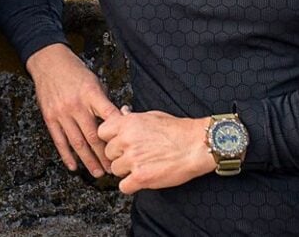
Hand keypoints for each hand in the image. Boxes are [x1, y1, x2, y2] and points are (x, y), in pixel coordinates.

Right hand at [26, 43, 121, 176]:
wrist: (49, 62)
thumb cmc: (75, 72)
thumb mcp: (95, 82)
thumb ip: (104, 102)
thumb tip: (119, 120)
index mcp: (91, 94)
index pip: (108, 116)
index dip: (118, 134)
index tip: (127, 148)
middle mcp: (76, 105)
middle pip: (93, 136)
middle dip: (104, 155)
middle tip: (113, 169)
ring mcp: (62, 113)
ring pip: (77, 142)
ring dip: (88, 160)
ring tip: (97, 172)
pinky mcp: (50, 118)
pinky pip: (59, 140)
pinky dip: (66, 155)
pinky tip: (74, 166)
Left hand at [98, 108, 213, 193]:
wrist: (196, 145)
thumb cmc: (178, 130)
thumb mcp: (152, 116)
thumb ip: (133, 118)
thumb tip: (122, 113)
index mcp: (127, 124)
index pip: (102, 132)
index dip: (110, 139)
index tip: (118, 143)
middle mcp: (126, 140)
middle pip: (108, 153)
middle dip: (119, 155)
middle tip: (134, 156)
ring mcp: (133, 159)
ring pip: (115, 170)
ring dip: (126, 171)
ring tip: (142, 166)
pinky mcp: (141, 177)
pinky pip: (124, 186)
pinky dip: (131, 185)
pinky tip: (141, 179)